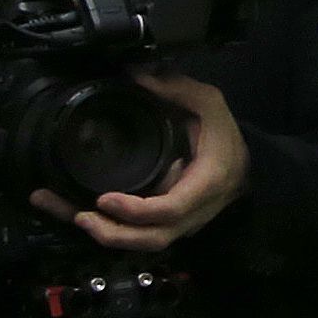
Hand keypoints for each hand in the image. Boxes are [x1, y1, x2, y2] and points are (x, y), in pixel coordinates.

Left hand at [45, 72, 249, 262]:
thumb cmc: (225, 135)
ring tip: (69, 214)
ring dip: (104, 235)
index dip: (136, 210)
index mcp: (205, 184)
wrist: (248, 165)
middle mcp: (192, 213)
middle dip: (113, 234)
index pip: (170, 209)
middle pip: (152, 239)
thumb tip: (136, 73)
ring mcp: (181, 225)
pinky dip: (109, 230)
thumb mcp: (210, 104)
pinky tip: (78, 215)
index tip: (104, 198)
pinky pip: (139, 236)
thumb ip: (177, 88)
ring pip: (142, 244)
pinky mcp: (168, 226)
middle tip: (78, 216)